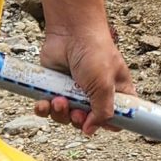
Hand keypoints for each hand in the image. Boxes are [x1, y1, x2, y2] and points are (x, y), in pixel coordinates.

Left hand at [36, 15, 133, 129]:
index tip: (97, 125)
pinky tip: (44, 102)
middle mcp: (96, 93)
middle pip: (87, 121)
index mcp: (116, 92)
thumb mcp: (104, 84)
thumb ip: (102, 111)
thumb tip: (90, 129)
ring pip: (66, 116)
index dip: (106, 125)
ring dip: (60, 113)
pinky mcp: (55, 87)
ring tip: (58, 100)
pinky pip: (48, 108)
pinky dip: (44, 108)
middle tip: (75, 111)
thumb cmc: (94, 50)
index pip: (116, 117)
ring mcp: (74, 91)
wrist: (70, 30)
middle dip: (77, 119)